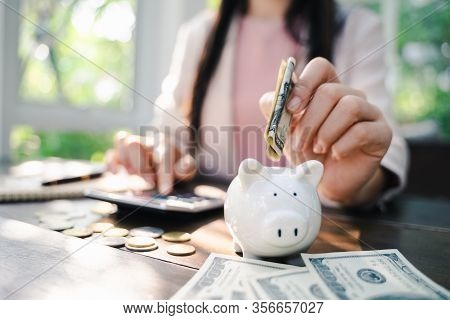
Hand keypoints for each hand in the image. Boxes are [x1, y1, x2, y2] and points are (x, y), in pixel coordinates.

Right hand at [105, 131, 195, 193]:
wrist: (169, 148)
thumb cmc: (176, 162)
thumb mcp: (186, 165)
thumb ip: (186, 168)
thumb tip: (180, 171)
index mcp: (165, 145)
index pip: (164, 156)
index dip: (164, 174)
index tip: (165, 191)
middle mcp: (147, 142)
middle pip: (135, 144)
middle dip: (139, 166)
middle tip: (148, 184)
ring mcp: (134, 146)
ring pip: (123, 141)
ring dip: (124, 160)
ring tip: (132, 176)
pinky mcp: (121, 154)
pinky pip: (111, 153)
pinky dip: (111, 164)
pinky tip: (116, 174)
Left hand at [260, 58, 391, 205]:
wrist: (327, 181)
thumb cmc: (307, 151)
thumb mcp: (285, 130)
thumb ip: (276, 111)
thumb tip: (274, 97)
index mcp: (327, 89)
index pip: (320, 67)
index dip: (305, 84)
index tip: (291, 108)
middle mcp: (351, 95)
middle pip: (330, 91)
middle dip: (310, 120)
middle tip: (300, 143)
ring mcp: (369, 112)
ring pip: (350, 106)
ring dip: (327, 131)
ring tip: (318, 148)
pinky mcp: (382, 133)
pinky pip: (362, 130)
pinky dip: (342, 145)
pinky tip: (336, 155)